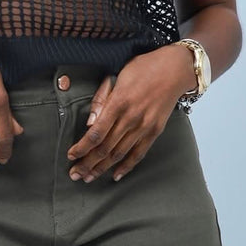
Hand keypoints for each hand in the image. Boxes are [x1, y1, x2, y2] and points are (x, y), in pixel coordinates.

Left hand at [66, 45, 193, 182]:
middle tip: (75, 174)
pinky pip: (139, 153)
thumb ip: (102, 99)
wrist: (174, 69)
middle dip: (87, 163)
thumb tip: (90, 123)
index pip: (96, 132)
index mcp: (119, 102)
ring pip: (120, 154)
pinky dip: (126, 166)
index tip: (71, 155)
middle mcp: (131, 118)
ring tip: (89, 178)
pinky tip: (115, 175)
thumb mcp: (117, 75)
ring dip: (102, 168)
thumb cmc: (143, 68)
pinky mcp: (155, 131)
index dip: (82, 147)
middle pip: (105, 148)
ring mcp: (144, 126)